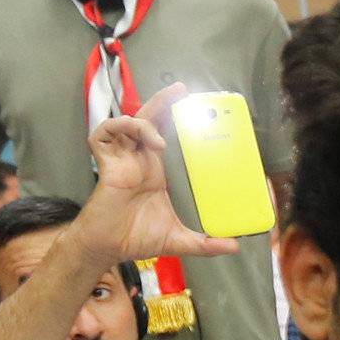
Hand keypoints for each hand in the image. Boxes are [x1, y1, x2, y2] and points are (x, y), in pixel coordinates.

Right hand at [78, 86, 241, 268]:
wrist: (108, 248)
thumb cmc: (137, 238)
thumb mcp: (179, 239)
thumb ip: (205, 243)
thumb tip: (235, 247)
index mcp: (157, 170)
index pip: (169, 135)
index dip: (178, 120)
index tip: (199, 112)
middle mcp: (140, 160)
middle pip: (150, 119)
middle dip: (163, 102)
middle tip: (181, 91)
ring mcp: (122, 159)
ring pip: (129, 122)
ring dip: (143, 121)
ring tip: (158, 138)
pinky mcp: (106, 163)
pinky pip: (104, 134)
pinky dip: (118, 128)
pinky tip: (136, 138)